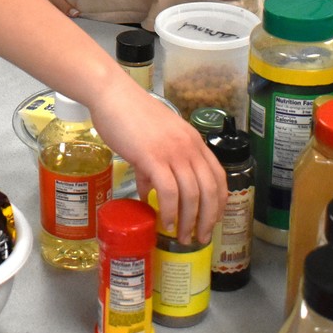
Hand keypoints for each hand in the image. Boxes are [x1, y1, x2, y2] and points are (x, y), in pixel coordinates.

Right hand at [88, 76, 226, 243]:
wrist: (113, 95)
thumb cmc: (130, 114)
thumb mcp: (154, 139)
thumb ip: (157, 165)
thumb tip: (151, 193)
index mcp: (193, 141)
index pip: (218, 175)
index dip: (219, 202)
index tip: (212, 220)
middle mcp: (189, 146)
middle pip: (209, 190)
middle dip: (207, 219)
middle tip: (199, 237)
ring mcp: (172, 151)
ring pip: (192, 194)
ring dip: (189, 221)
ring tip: (181, 237)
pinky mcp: (152, 157)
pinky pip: (169, 191)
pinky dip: (170, 212)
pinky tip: (165, 223)